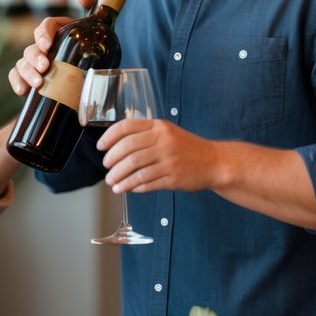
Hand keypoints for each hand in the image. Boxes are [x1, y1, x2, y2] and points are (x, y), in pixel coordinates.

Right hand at [8, 0, 97, 94]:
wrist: (92, 83)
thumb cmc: (94, 56)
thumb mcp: (98, 34)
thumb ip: (95, 10)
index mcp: (60, 33)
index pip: (46, 26)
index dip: (44, 33)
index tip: (47, 45)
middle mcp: (45, 46)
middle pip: (32, 47)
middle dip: (35, 57)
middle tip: (45, 67)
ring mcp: (36, 63)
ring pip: (23, 63)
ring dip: (27, 72)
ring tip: (38, 84)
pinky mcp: (30, 79)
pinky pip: (16, 76)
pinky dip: (16, 82)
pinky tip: (22, 91)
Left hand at [97, 118, 211, 194]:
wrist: (215, 162)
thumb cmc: (187, 148)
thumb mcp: (168, 132)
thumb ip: (145, 135)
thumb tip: (116, 146)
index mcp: (159, 127)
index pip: (127, 127)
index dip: (109, 137)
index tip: (101, 147)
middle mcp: (163, 141)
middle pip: (128, 149)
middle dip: (112, 160)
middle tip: (106, 168)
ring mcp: (169, 159)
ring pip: (135, 168)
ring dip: (120, 177)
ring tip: (113, 183)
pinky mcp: (174, 177)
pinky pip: (147, 182)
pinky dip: (134, 186)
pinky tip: (127, 189)